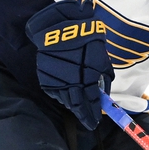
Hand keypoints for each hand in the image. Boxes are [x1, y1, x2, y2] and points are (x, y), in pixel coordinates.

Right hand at [25, 0, 113, 129]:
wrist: (58, 26)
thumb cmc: (85, 38)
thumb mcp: (100, 57)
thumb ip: (102, 77)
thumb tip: (102, 93)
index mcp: (86, 80)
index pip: (90, 104)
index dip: (92, 115)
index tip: (94, 123)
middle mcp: (70, 85)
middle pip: (76, 106)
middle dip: (83, 114)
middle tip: (88, 120)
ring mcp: (56, 83)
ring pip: (65, 101)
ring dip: (73, 105)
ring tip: (79, 107)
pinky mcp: (46, 79)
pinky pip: (56, 93)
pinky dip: (63, 96)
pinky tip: (67, 94)